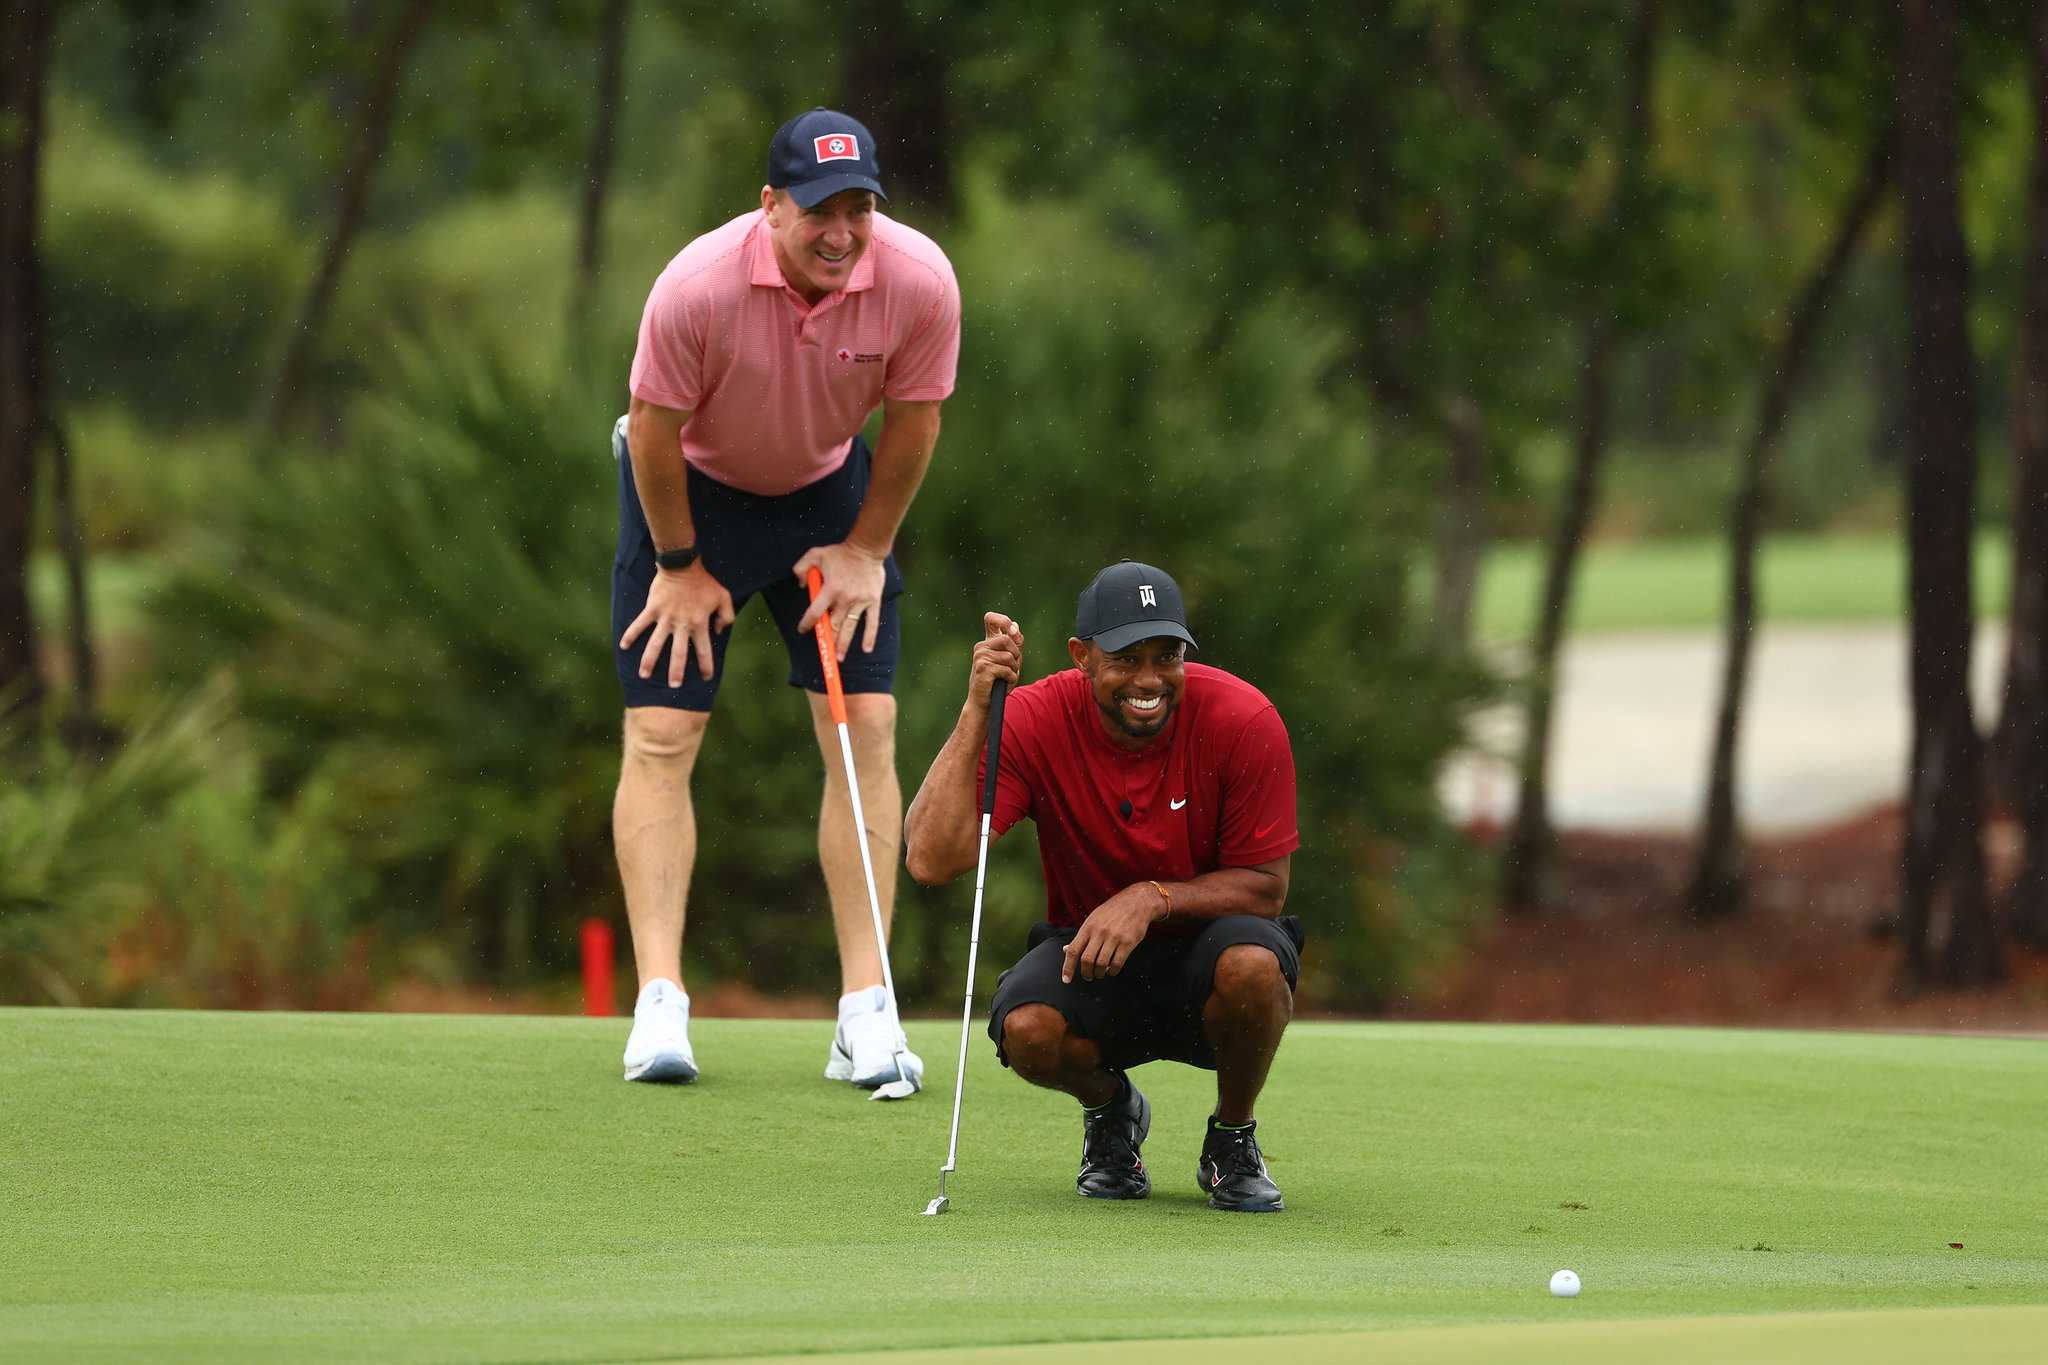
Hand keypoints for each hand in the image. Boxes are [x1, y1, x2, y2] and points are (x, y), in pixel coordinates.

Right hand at [620, 560, 735, 687]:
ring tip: (644, 675)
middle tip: (674, 686)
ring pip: (656, 643)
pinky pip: (639, 624)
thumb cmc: (704, 582)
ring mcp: (665, 618)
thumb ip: (726, 616)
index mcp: (699, 623)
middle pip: (678, 653)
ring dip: (649, 660)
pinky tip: (623, 646)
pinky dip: (631, 635)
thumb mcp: (724, 597)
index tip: (706, 678)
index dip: (706, 666)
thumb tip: (717, 632)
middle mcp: (681, 624)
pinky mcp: (652, 609)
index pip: (704, 650)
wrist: (682, 565)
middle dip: (676, 671)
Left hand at [793, 541, 886, 658]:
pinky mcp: (873, 601)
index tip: (803, 629)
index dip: (807, 623)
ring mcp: (860, 602)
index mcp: (830, 589)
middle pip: (833, 624)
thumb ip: (801, 568)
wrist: (866, 549)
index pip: (815, 612)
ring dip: (844, 644)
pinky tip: (866, 649)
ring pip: (850, 628)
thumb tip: (802, 585)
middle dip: (827, 640)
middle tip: (824, 653)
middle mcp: (844, 599)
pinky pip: (872, 622)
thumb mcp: (814, 554)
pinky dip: (869, 637)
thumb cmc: (840, 552)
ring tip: (839, 657)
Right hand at [971, 613, 1023, 707]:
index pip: (991, 619)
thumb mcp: (1009, 661)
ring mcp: (980, 656)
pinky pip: (1007, 669)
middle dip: (1016, 655)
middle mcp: (981, 646)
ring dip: (1014, 669)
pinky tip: (1005, 683)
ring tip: (1008, 677)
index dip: (1003, 620)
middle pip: (1007, 640)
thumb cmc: (998, 682)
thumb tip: (1016, 626)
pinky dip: (1012, 678)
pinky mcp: (983, 667)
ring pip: (1009, 656)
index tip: (1012, 630)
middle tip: (1013, 668)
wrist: (983, 702)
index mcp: (987, 642)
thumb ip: (1014, 645)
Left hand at [1062, 882, 1169, 982]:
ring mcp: (1114, 937)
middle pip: (1087, 960)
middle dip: (1086, 973)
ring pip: (1101, 964)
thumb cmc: (1112, 912)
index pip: (1074, 950)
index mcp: (1088, 927)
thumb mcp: (1093, 919)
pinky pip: (1117, 963)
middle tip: (1088, 976)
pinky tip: (1111, 970)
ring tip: (1100, 973)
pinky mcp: (1127, 943)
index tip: (1066, 979)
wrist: (1136, 902)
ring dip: (1099, 973)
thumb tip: (1066, 950)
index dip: (1068, 967)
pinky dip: (1112, 971)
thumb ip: (1081, 936)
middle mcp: (1099, 932)